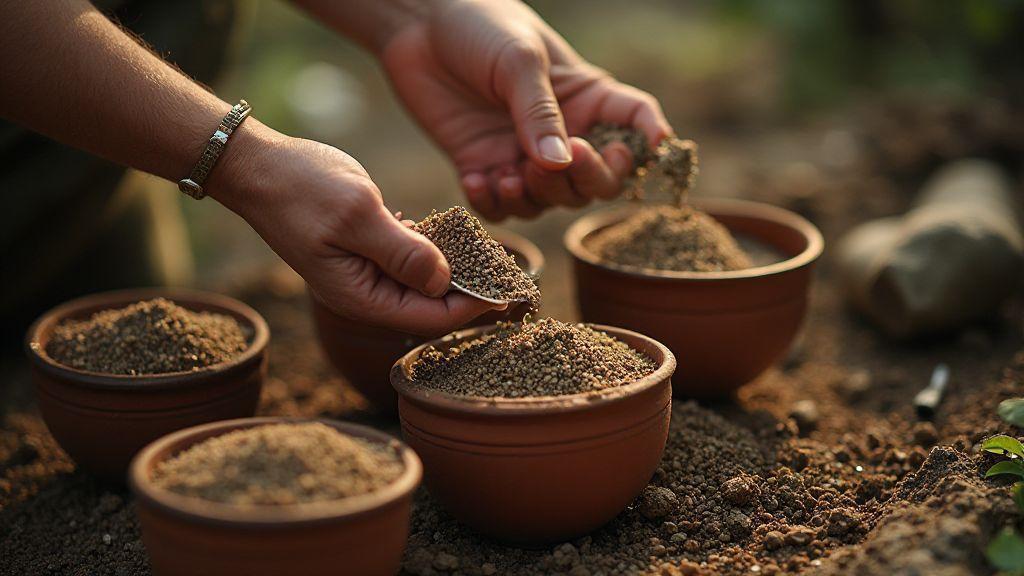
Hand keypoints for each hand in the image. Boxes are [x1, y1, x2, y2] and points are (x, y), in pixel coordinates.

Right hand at [210, 122, 498, 334]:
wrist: (258, 167)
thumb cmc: (301, 188)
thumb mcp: (357, 215)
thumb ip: (402, 251)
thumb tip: (444, 282)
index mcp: (361, 298)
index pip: (431, 318)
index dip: (474, 307)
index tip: (510, 290)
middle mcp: (366, 295)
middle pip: (432, 309)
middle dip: (472, 294)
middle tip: (513, 276)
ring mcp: (367, 274)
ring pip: (424, 285)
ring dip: (456, 272)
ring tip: (495, 258)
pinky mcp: (368, 251)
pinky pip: (410, 261)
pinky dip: (434, 251)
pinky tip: (458, 236)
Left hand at [379, 0, 672, 220]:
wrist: (418, 26)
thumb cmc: (480, 25)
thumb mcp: (517, 60)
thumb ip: (539, 113)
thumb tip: (560, 163)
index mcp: (585, 97)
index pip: (634, 124)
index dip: (648, 141)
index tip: (651, 149)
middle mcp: (562, 133)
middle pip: (597, 181)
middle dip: (585, 181)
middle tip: (556, 162)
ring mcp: (523, 154)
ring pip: (550, 201)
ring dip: (535, 197)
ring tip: (508, 174)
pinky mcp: (483, 168)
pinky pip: (500, 208)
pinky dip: (492, 204)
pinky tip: (475, 179)